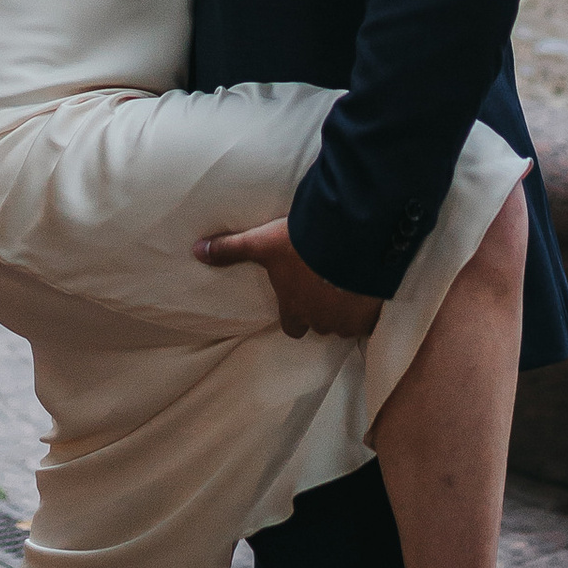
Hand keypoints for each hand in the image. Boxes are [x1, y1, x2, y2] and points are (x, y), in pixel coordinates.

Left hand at [193, 218, 383, 341]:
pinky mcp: (371, 314)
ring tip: (350, 282)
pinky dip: (370, 306)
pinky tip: (371, 287)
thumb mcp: (262, 243)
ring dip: (347, 307)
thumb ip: (231, 249)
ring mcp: (347, 320)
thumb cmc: (300, 244)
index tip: (300, 300)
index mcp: (294, 308)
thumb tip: (196, 251)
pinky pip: (371, 319)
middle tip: (327, 284)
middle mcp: (319, 320)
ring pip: (345, 323)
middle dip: (323, 309)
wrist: (346, 239)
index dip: (295, 315)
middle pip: (320, 324)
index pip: (292, 328)